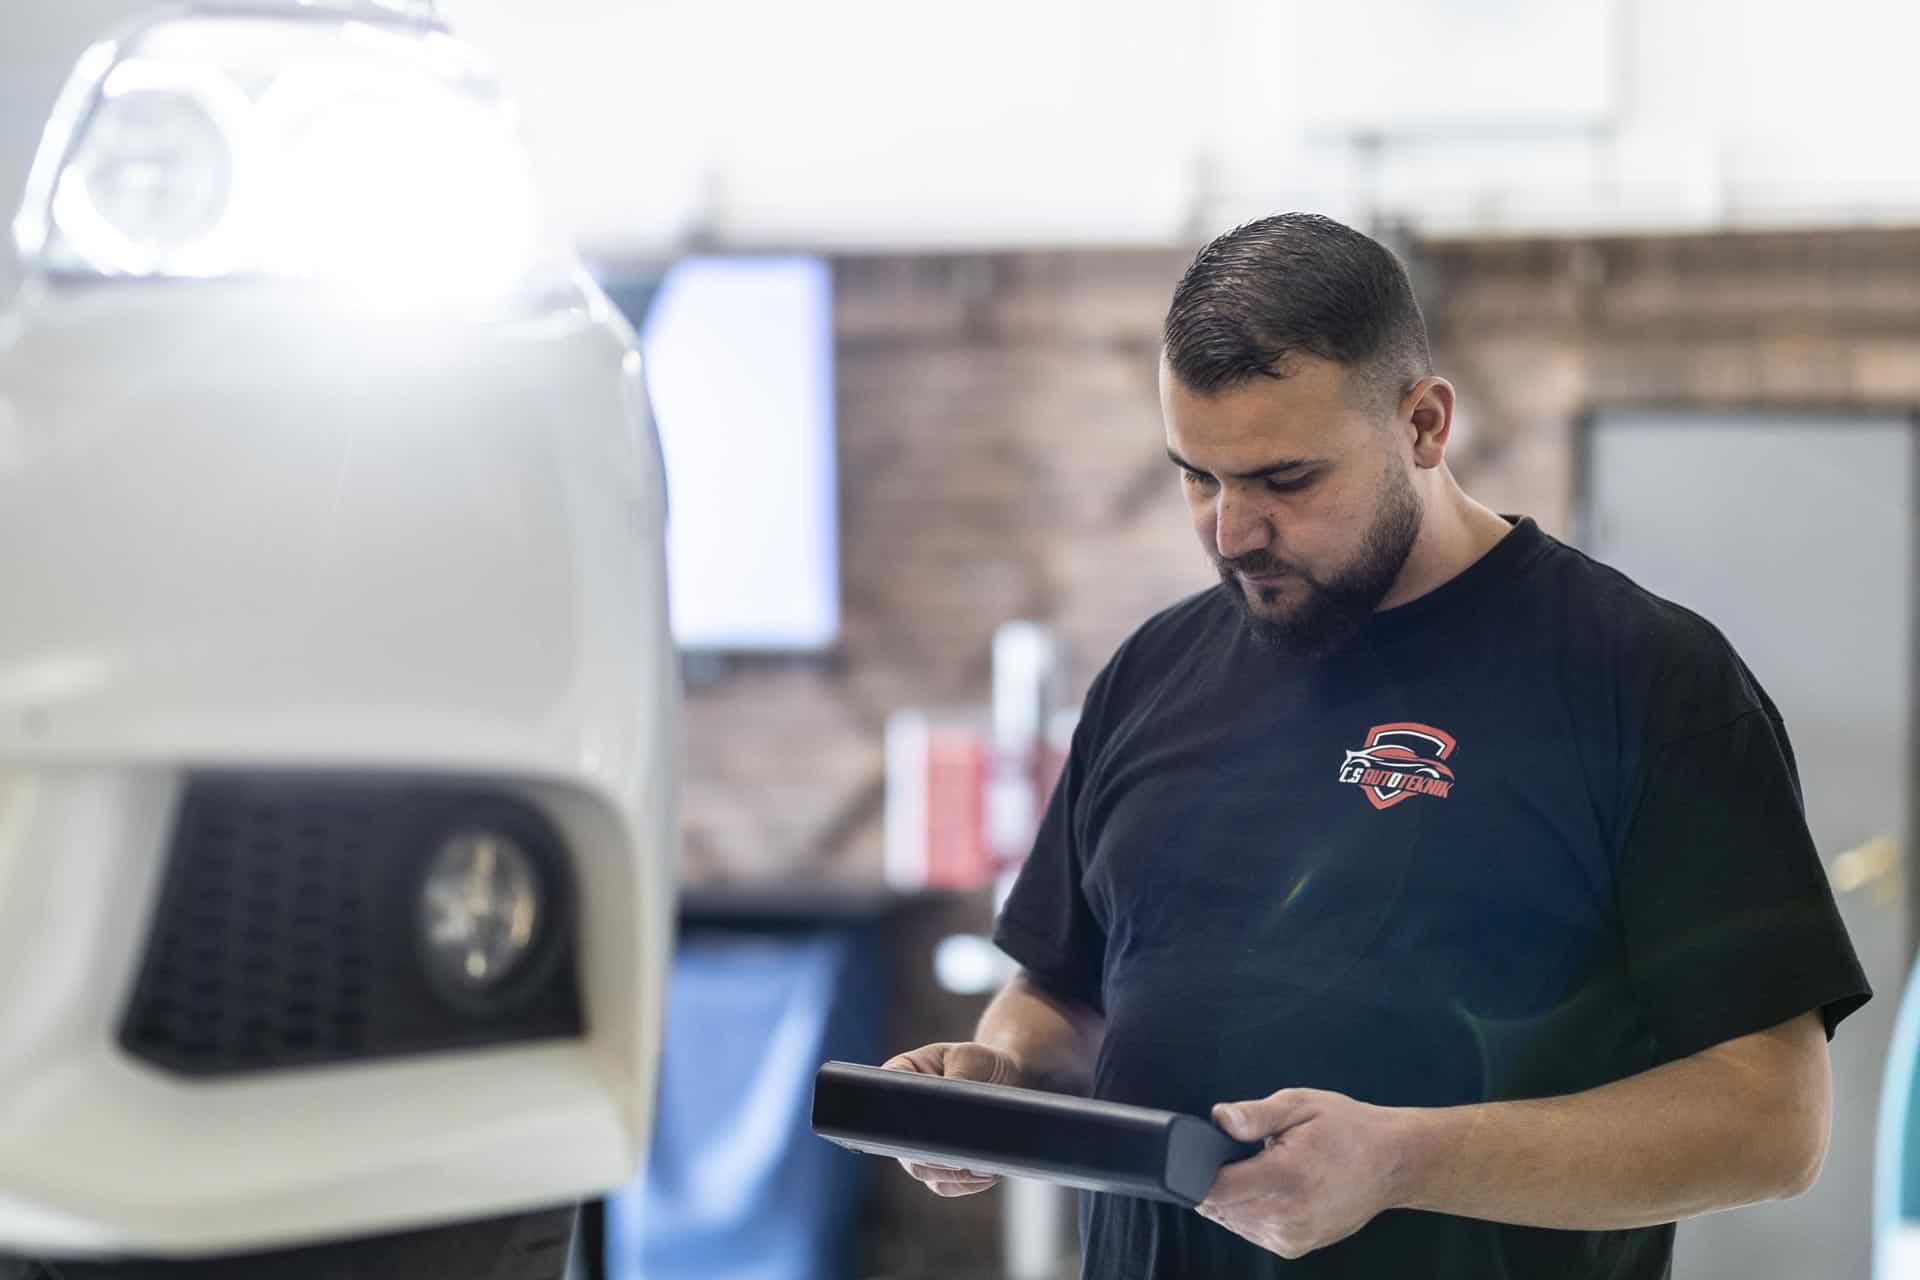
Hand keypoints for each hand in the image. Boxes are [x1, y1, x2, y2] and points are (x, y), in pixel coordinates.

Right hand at [880, 1041, 1023, 1196]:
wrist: (1006, 1075)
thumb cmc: (981, 1059)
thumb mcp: (969, 1057)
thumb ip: (957, 1079)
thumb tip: (951, 1117)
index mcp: (899, 1078)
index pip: (887, 1104)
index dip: (905, 1123)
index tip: (931, 1135)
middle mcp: (902, 1115)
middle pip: (903, 1147)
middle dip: (932, 1158)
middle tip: (961, 1160)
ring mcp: (918, 1142)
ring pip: (922, 1171)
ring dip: (951, 1175)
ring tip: (982, 1168)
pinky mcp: (939, 1162)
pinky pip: (943, 1184)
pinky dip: (964, 1183)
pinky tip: (987, 1174)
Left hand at [1196, 1088, 1409, 1259]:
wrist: (1391, 1163)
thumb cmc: (1347, 1129)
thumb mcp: (1299, 1105)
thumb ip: (1254, 1115)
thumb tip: (1219, 1119)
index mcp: (1285, 1177)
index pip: (1215, 1188)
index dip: (1198, 1171)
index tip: (1205, 1153)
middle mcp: (1287, 1215)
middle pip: (1219, 1208)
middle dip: (1216, 1181)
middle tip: (1241, 1156)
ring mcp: (1291, 1236)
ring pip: (1232, 1222)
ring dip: (1232, 1198)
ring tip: (1262, 1171)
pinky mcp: (1294, 1247)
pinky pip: (1251, 1231)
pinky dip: (1248, 1211)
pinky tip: (1269, 1190)